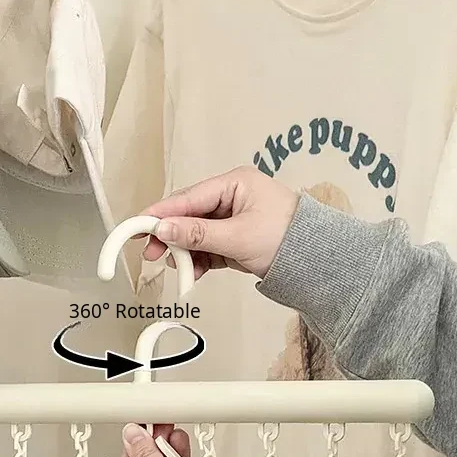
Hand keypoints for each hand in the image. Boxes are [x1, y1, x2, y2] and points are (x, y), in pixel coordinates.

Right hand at [141, 166, 298, 281]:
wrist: (318, 262)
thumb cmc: (289, 239)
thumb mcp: (238, 237)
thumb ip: (198, 234)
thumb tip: (163, 230)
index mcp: (235, 184)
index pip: (188, 197)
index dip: (161, 213)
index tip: (138, 226)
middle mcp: (232, 197)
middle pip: (189, 215)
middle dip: (170, 236)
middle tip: (151, 253)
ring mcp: (233, 218)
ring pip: (196, 234)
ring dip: (185, 252)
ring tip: (178, 268)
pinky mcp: (235, 239)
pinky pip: (208, 247)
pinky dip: (199, 260)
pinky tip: (192, 272)